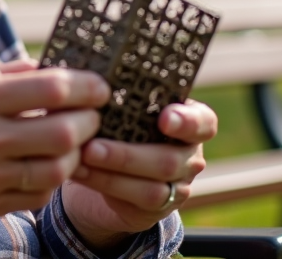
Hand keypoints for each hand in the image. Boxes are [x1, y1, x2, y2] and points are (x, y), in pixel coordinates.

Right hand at [0, 60, 109, 221]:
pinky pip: (38, 195)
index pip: (51, 89)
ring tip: (74, 142)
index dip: (86, 86)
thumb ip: (7, 74)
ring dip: (76, 154)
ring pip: (57, 169)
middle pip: (64, 132)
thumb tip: (53, 66)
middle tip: (92, 115)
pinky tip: (48, 165)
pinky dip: (51, 180)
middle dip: (90, 121)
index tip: (100, 86)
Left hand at [62, 100, 218, 248]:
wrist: (110, 163)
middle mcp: (190, 154)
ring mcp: (178, 184)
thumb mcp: (124, 103)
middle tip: (92, 146)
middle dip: (127, 155)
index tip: (164, 118)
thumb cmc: (119, 119)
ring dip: (112, 172)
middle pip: (169, 160)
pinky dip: (104, 184)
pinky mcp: (158, 208)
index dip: (186, 122)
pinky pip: (135, 201)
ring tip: (82, 158)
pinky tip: (79, 171)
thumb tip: (89, 74)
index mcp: (190, 121)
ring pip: (152, 186)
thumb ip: (120, 91)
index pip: (203, 122)